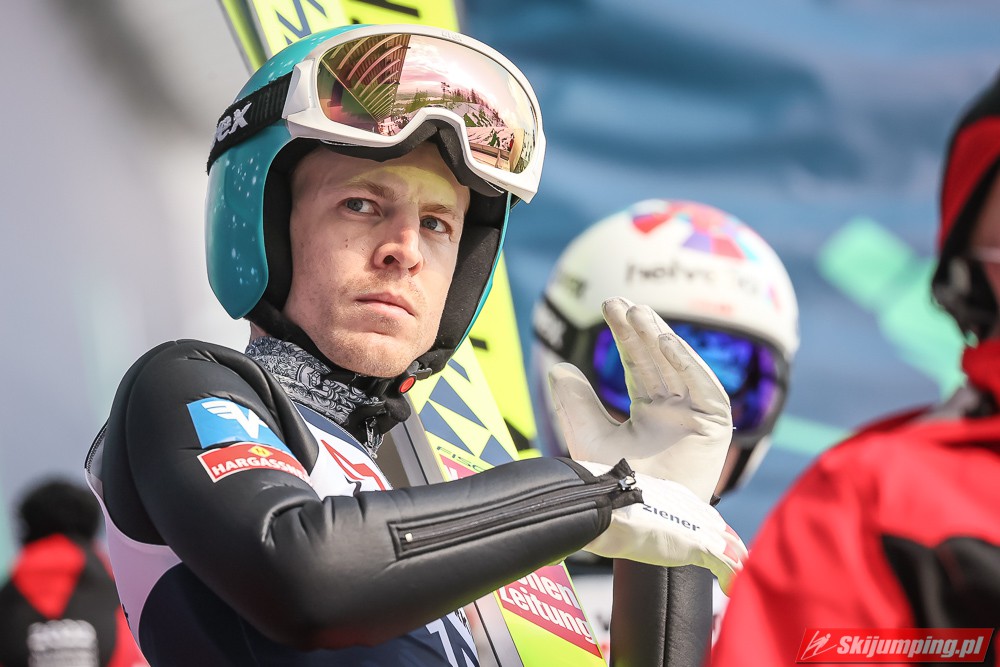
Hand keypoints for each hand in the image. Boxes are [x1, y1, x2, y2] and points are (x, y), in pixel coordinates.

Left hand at [549, 297, 731, 501]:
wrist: (633, 520)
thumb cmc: (611, 486)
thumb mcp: (588, 436)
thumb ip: (575, 403)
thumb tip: (558, 366)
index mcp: (648, 414)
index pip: (637, 365)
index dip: (624, 335)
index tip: (608, 306)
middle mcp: (674, 413)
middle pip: (658, 361)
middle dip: (640, 330)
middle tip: (618, 302)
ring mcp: (696, 420)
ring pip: (680, 368)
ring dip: (661, 339)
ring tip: (638, 313)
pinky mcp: (716, 430)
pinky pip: (706, 389)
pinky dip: (688, 364)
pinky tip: (666, 342)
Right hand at [578, 461, 746, 593]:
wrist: (605, 506)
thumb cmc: (604, 507)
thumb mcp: (624, 509)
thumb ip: (634, 516)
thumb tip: (614, 529)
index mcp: (676, 494)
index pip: (706, 516)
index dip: (714, 535)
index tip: (716, 549)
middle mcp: (693, 506)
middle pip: (724, 531)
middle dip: (731, 551)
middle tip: (732, 570)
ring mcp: (698, 525)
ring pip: (732, 547)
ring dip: (736, 567)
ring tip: (735, 585)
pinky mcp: (699, 544)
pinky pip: (729, 564)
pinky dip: (733, 579)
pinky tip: (730, 591)